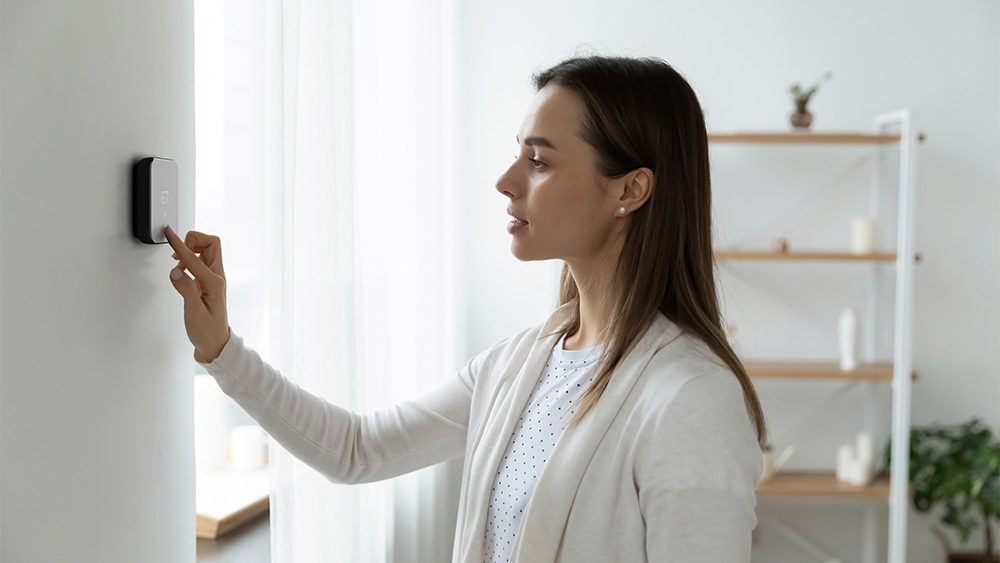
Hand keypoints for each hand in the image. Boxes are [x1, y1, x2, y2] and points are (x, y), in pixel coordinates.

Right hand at [165, 225, 230, 362]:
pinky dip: (190, 259)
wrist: (215, 344)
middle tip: (177, 252)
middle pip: (211, 243)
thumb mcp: (194, 312)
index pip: (195, 257)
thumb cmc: (207, 331)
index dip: (180, 244)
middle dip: (193, 240)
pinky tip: (181, 269)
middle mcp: (217, 277)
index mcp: (215, 283)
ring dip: (191, 250)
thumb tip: (176, 270)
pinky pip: (201, 261)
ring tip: (177, 262)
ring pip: (206, 250)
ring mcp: (213, 279)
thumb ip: (185, 289)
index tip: (169, 234)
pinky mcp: (207, 282)